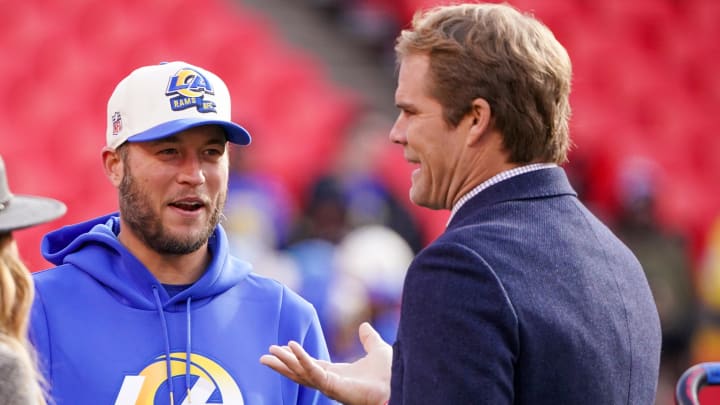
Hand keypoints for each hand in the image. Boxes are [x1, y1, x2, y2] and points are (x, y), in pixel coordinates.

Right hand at [260, 322, 391, 404]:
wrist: (397, 384)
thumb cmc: (389, 375)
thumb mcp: (377, 350)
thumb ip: (369, 339)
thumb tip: (364, 326)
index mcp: (337, 373)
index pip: (310, 365)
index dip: (296, 357)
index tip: (282, 348)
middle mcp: (330, 380)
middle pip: (299, 372)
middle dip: (282, 365)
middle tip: (263, 357)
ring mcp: (329, 385)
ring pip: (300, 373)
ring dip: (284, 362)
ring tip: (268, 354)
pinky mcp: (332, 385)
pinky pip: (312, 371)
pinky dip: (301, 358)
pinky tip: (291, 347)